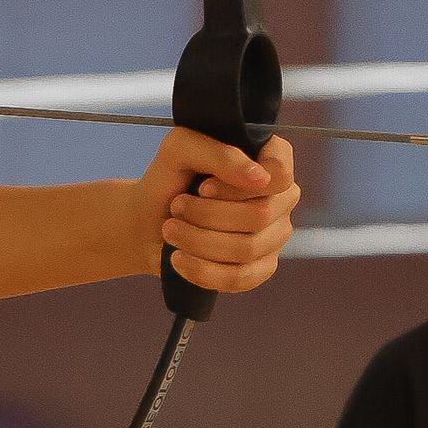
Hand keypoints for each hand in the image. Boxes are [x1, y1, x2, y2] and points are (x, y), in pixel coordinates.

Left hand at [134, 128, 298, 293]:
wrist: (147, 220)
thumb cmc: (168, 178)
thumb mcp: (179, 149)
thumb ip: (218, 153)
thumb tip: (259, 177)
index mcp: (270, 161)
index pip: (280, 175)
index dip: (238, 186)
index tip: (204, 187)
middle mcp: (281, 198)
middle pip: (260, 215)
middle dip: (208, 214)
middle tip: (176, 207)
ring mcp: (274, 235)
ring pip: (248, 248)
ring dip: (198, 240)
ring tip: (170, 230)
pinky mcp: (260, 268)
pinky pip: (240, 278)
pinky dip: (202, 270)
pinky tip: (178, 259)